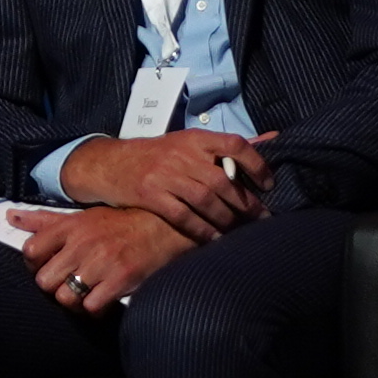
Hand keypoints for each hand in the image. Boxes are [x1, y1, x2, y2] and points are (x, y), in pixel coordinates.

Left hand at [9, 204, 191, 314]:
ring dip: (73, 301)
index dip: (35, 265)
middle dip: (54, 286)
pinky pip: (92, 307)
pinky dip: (95, 309)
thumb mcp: (81, 216)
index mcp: (69, 227)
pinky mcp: (121, 279)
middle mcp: (82, 244)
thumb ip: (44, 221)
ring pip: (65, 298)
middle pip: (44, 281)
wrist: (165, 227)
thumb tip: (11, 216)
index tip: (49, 266)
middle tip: (68, 283)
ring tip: (85, 293)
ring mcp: (101, 263)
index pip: (30, 252)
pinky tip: (102, 299)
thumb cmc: (120, 223)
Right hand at [55, 128, 275, 238]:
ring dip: (227, 219)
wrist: (108, 164)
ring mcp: (164, 175)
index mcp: (194, 138)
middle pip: (222, 182)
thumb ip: (221, 148)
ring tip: (239, 230)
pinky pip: (184, 216)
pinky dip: (202, 230)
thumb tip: (270, 140)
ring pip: (206, 201)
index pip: (234, 145)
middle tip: (261, 219)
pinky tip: (213, 238)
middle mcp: (181, 154)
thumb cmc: (153, 156)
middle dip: (246, 204)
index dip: (256, 165)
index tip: (267, 184)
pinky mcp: (150, 195)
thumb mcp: (185, 143)